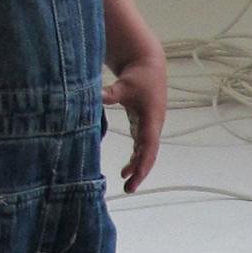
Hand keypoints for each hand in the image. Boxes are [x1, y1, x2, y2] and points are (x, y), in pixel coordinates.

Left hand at [107, 57, 166, 191]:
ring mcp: (149, 125)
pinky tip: (126, 168)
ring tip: (126, 181)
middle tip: (129, 188)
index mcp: (151, 119)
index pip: (149, 147)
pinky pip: (141, 145)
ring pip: (145, 152)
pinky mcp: (142, 123)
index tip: (133, 177)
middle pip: (149, 154)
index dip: (142, 164)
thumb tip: (98, 97)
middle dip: (140, 172)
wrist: (148, 64)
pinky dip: (135, 157)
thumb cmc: (138, 74)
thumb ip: (112, 93)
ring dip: (137, 166)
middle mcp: (153, 126)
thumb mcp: (125, 84)